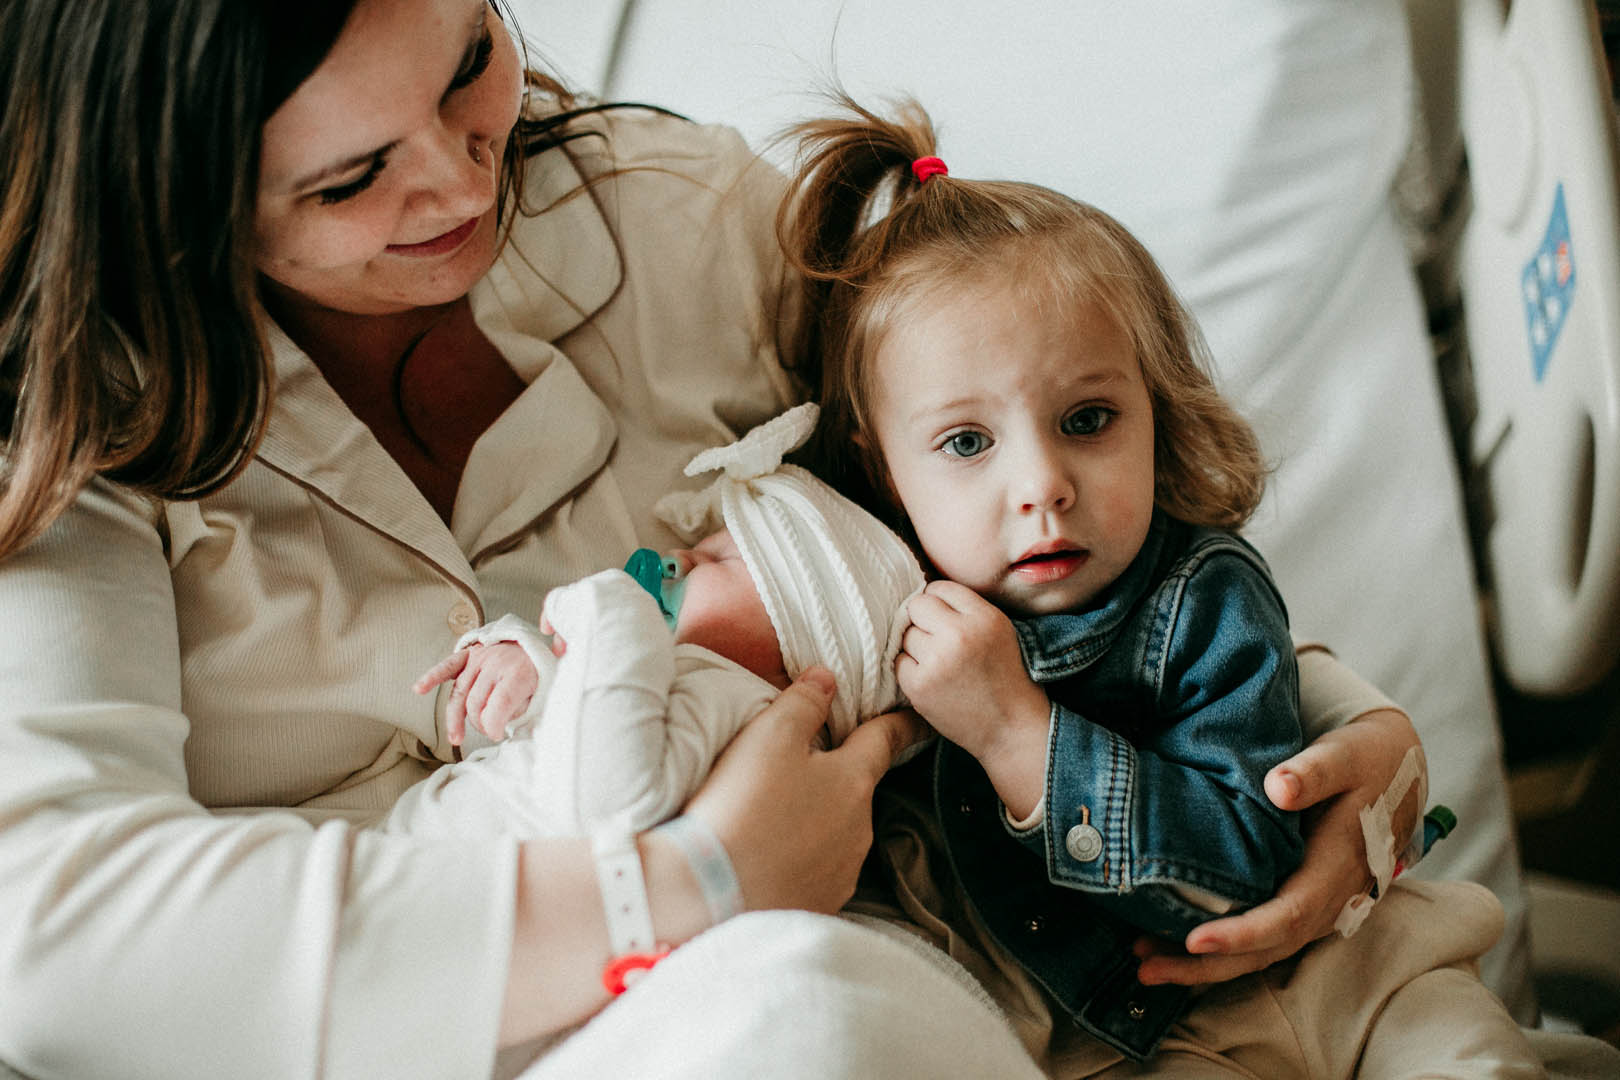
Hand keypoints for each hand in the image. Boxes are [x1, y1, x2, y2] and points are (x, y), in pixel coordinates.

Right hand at [413, 642, 539, 744]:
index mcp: (519, 673)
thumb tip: (503, 728)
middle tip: (488, 732)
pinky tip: (419, 688)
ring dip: (455, 718)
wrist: (533, 645)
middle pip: (476, 701)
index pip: (500, 704)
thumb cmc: (537, 674)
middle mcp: (497, 662)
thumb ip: (523, 711)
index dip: (495, 725)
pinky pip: (447, 666)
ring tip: (456, 738)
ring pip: (460, 691)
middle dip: (480, 723)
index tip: (498, 736)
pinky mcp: (468, 654)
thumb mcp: (541, 694)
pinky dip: (432, 678)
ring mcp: (480, 657)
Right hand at [684, 667, 929, 913]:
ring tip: (772, 818)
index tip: (916, 717)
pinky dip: (801, 857)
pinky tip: (770, 855)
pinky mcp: (821, 902)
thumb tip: (828, 679)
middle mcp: (859, 828)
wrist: (712, 894)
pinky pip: (818, 868)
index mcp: (853, 781)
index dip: (902, 723)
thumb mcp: (770, 736)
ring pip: (838, 830)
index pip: (887, 740)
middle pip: (855, 788)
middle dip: (837, 777)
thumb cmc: (744, 805)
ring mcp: (843, 870)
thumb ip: (803, 702)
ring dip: (816, 820)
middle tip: (797, 771)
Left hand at [895, 581, 1048, 760]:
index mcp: (984, 617)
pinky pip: (898, 662)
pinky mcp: (920, 685)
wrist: (1011, 728)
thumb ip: (965, 609)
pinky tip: (932, 680)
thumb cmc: (1005, 678)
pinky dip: (910, 670)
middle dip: (924, 621)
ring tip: (941, 664)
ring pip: (906, 634)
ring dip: (917, 647)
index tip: (945, 620)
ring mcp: (937, 660)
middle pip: (917, 606)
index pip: (939, 587)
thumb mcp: (999, 630)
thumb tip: (923, 594)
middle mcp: (960, 634)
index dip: (939, 604)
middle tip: (940, 642)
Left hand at [1135, 707, 1421, 984]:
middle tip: (1145, 966)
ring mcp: (1315, 908)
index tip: (1194, 939)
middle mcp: (1327, 900)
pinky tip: (1173, 943)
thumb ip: (1314, 771)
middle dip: (1207, 966)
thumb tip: (1280, 787)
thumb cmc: (1363, 760)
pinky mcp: (1299, 902)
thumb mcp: (1344, 756)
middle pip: (1266, 949)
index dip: (1242, 933)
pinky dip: (1221, 948)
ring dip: (1205, 965)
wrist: (1392, 771)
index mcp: (1335, 868)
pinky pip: (1260, 937)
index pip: (1288, 915)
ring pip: (1260, 951)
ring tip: (1145, 962)